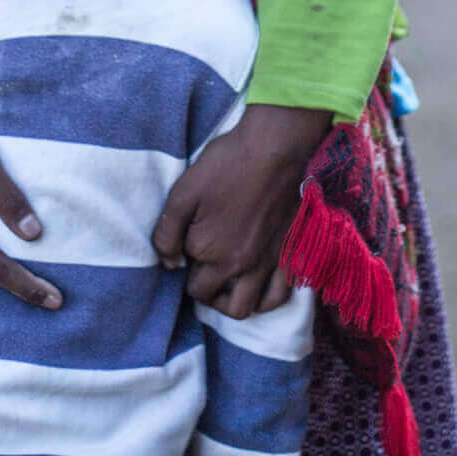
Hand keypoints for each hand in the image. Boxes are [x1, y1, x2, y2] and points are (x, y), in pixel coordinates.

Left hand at [152, 103, 334, 319]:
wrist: (276, 147)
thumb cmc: (226, 164)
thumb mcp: (183, 192)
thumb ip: (167, 233)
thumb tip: (169, 264)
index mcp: (209, 252)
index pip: (190, 283)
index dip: (186, 268)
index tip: (190, 247)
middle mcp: (238, 266)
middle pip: (214, 299)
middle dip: (205, 290)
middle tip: (204, 268)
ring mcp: (267, 263)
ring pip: (247, 309)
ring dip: (232, 303)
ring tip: (228, 285)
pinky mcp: (289, 254)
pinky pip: (279, 297)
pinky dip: (266, 300)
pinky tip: (259, 287)